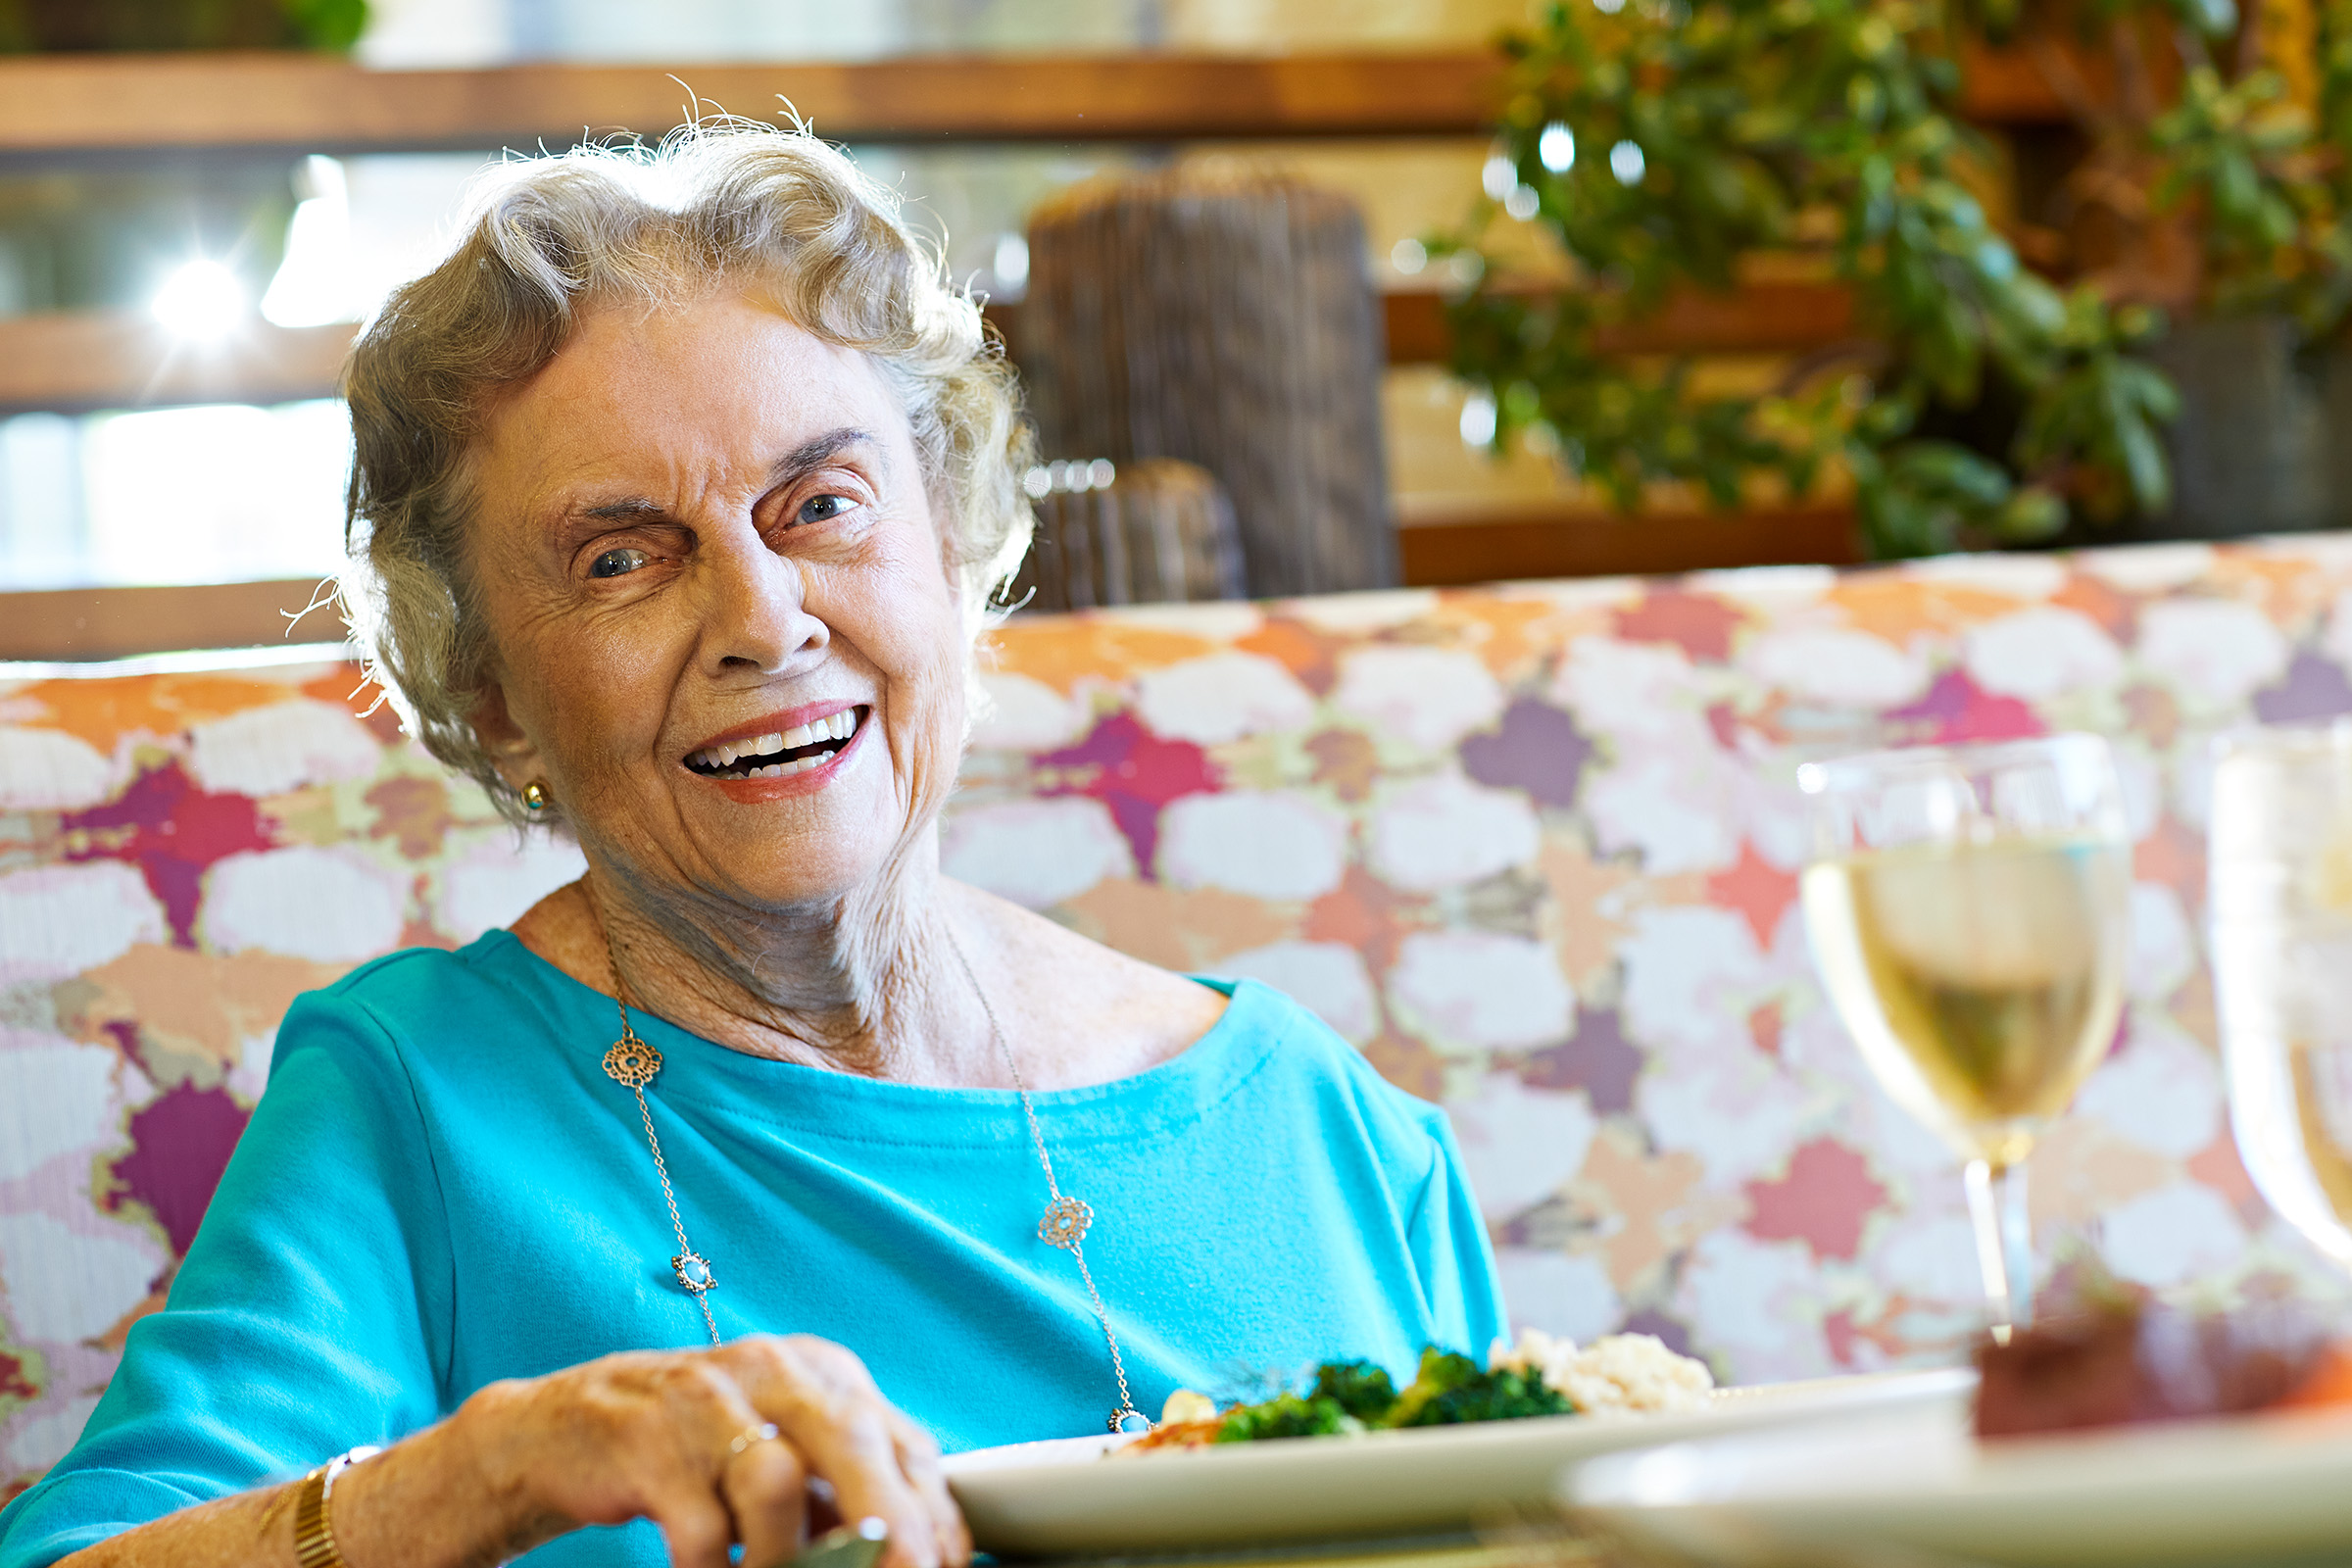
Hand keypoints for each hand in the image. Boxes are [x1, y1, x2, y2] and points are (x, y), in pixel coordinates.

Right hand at [453, 1334, 967, 1567]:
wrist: (574, 1426)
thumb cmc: (700, 1447)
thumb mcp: (784, 1451)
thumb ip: (843, 1492)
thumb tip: (918, 1552)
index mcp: (824, 1373)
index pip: (904, 1443)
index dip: (933, 1516)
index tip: (945, 1567)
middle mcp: (776, 1372)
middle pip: (853, 1443)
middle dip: (890, 1526)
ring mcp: (710, 1402)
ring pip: (777, 1483)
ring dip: (789, 1557)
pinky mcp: (651, 1444)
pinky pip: (703, 1530)